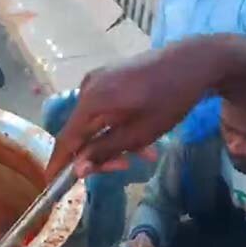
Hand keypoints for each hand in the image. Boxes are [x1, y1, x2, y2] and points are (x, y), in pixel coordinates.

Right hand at [47, 35, 245, 181]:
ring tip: (145, 153)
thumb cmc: (169, 99)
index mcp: (91, 101)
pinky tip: (143, 137)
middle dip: (100, 154)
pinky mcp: (111, 77)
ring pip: (97, 122)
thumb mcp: (139, 133)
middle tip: (124, 167)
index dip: (58, 164)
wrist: (193, 61)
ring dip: (115, 141)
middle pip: (82, 131)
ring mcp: (100, 79)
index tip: (52, 185)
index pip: (66, 140)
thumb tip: (77, 169)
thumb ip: (105, 151)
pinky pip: (106, 109)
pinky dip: (119, 125)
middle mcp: (88, 88)